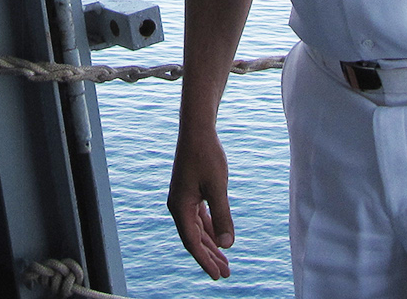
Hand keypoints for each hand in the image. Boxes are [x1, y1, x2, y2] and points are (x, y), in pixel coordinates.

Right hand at [166, 126, 233, 279]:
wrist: (197, 131)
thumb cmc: (207, 156)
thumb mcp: (218, 187)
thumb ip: (222, 217)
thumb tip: (227, 245)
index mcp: (180, 207)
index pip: (192, 242)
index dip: (205, 261)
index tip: (218, 276)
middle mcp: (178, 206)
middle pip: (194, 239)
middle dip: (209, 257)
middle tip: (225, 274)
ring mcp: (183, 199)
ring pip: (197, 230)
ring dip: (211, 245)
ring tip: (225, 262)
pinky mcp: (190, 192)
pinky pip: (199, 218)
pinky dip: (209, 230)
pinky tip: (219, 238)